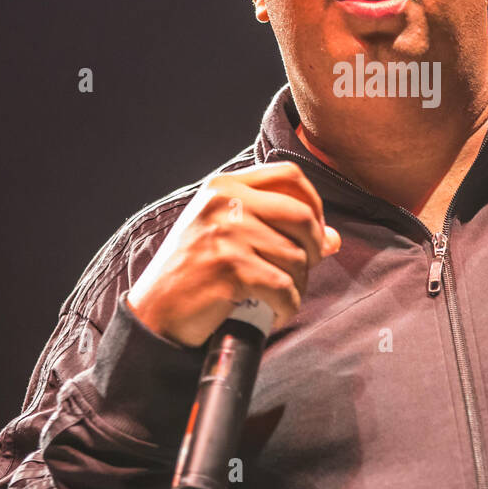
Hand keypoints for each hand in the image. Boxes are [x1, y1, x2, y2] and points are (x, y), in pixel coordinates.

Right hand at [125, 162, 340, 347]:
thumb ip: (275, 228)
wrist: (153, 313)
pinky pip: (283, 287)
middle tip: (304, 269)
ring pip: (296, 257)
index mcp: (223, 186)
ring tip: (281, 297)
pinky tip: (276, 313)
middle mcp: (224, 202)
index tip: (315, 230)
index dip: (313, 202)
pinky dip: (287, 306)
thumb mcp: (227, 236)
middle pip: (300, 215)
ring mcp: (226, 234)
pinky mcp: (230, 268)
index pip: (288, 175)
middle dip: (314, 247)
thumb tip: (333, 239)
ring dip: (298, 284)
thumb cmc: (193, 273)